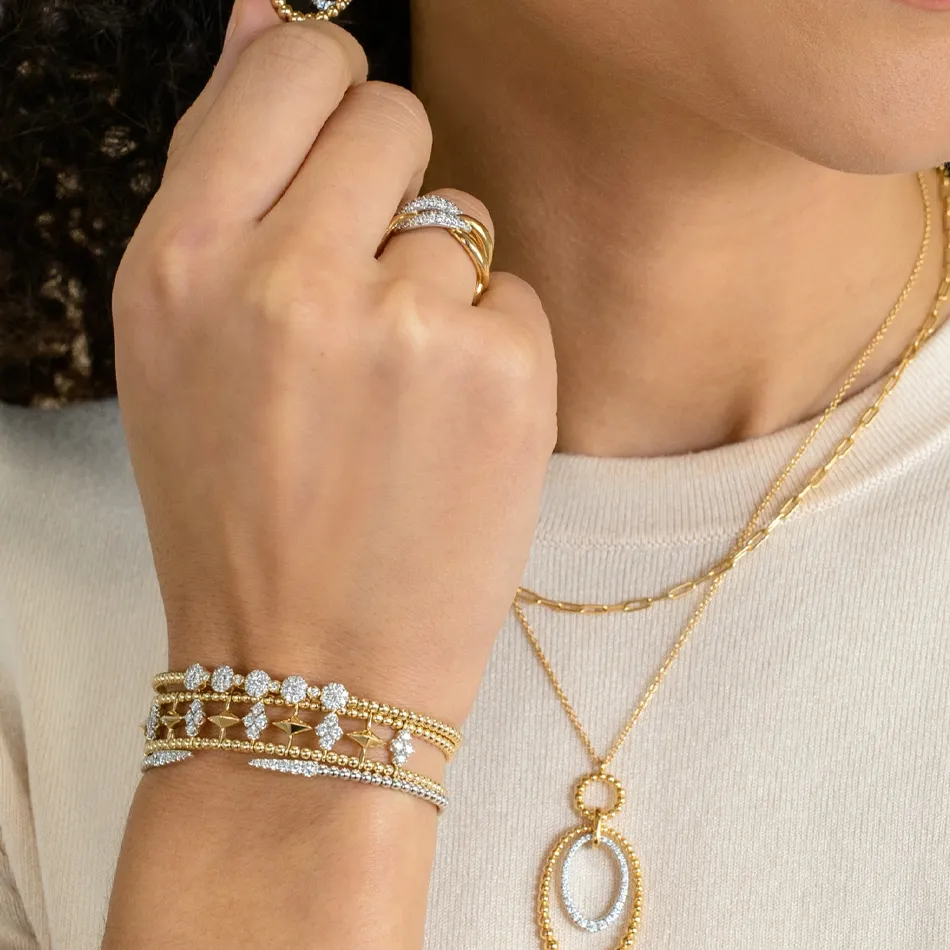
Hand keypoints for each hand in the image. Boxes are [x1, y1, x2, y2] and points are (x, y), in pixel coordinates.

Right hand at [111, 0, 556, 727]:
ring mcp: (400, 322)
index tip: (340, 147)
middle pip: (393, 117)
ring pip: (460, 215)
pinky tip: (448, 433)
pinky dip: (493, 350)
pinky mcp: (501, 370)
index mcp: (180, 263)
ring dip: (437, 285)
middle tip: (366, 300)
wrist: (310, 668)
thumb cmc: (241, 515)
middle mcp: (284, 276)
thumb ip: (227, 174)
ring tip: (397, 396)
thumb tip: (262, 15)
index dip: (327, 92)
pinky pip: (513, 295)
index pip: (288, 66)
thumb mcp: (183, 346)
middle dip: (391, 190)